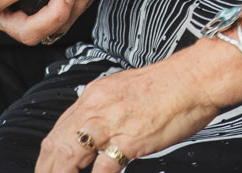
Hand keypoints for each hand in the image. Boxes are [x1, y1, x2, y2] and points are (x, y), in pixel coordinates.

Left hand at [39, 54, 230, 172]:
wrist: (196, 77)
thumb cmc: (170, 84)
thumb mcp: (126, 89)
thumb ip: (107, 107)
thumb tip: (96, 126)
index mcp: (95, 95)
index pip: (58, 129)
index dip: (48, 155)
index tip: (48, 168)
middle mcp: (97, 107)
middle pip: (55, 143)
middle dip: (46, 169)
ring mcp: (111, 123)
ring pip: (68, 155)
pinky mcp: (129, 139)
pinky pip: (102, 167)